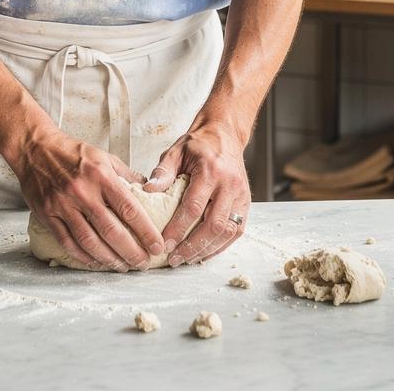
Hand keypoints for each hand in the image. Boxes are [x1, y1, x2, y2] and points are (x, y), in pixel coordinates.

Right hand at [16, 129, 165, 271]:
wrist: (35, 148)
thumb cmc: (72, 153)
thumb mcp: (104, 157)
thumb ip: (126, 176)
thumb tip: (150, 191)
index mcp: (101, 176)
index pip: (129, 209)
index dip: (146, 231)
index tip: (157, 246)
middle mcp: (83, 191)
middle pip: (111, 230)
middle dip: (131, 252)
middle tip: (143, 263)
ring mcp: (63, 204)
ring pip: (89, 241)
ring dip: (109, 259)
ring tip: (123, 267)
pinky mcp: (47, 214)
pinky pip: (67, 242)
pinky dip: (83, 257)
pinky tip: (96, 262)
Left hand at [143, 120, 250, 266]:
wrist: (225, 134)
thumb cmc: (198, 144)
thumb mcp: (176, 150)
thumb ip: (162, 171)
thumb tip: (147, 191)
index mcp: (211, 170)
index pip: (193, 207)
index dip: (178, 229)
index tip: (164, 244)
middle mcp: (230, 184)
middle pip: (213, 225)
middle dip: (192, 246)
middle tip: (174, 259)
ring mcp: (241, 195)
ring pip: (227, 232)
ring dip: (207, 250)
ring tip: (187, 259)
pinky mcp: (246, 203)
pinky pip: (236, 231)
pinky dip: (220, 246)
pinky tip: (204, 253)